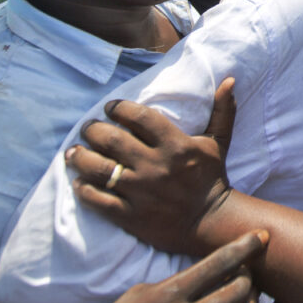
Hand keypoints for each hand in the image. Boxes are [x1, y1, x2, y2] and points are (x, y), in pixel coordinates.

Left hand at [68, 78, 234, 256]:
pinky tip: (79, 181)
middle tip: (88, 128)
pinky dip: (84, 189)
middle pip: (112, 140)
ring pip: (99, 169)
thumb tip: (229, 80)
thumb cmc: (212, 179)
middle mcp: (155, 166)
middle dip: (93, 130)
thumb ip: (222, 111)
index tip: (110, 107)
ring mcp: (141, 192)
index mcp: (175, 145)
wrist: (211, 223)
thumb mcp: (218, 143)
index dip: (120, 108)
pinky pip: (98, 200)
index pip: (140, 117)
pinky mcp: (131, 216)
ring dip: (80, 157)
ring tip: (73, 152)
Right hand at [96, 233, 266, 302]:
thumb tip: (210, 272)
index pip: (217, 263)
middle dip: (250, 278)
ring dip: (250, 302)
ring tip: (245, 293)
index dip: (244, 246)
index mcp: (169, 293)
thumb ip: (176, 283)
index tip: (262, 235)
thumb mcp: (141, 294)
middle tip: (248, 273)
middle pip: (239, 291)